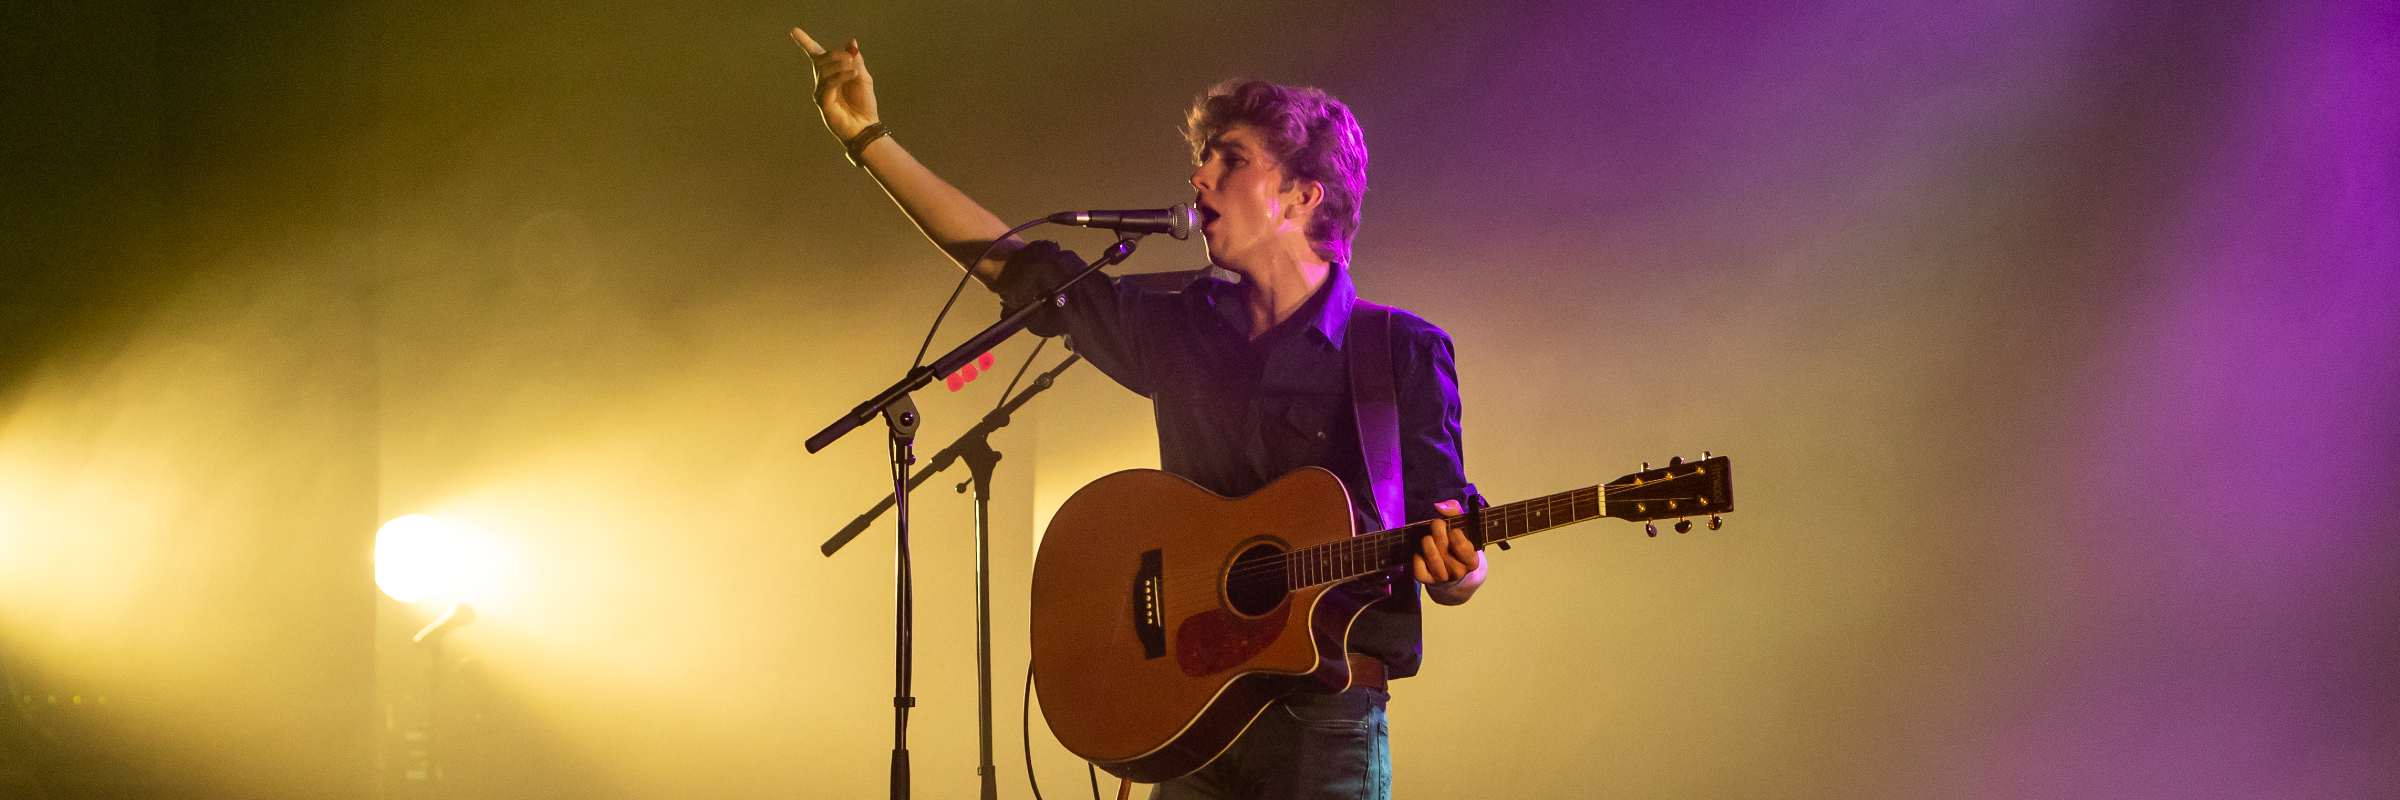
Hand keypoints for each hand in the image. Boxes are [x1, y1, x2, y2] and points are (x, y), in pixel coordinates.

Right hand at [790, 26, 878, 141]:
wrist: (866, 127)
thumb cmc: (864, 105)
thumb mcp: (863, 78)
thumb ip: (856, 61)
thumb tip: (851, 43)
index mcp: (830, 74)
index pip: (815, 56)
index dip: (805, 42)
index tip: (794, 30)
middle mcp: (822, 82)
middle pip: (820, 60)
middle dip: (835, 54)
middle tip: (851, 58)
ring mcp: (821, 93)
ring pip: (824, 70)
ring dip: (841, 65)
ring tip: (855, 70)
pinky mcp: (823, 103)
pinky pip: (829, 83)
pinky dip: (842, 75)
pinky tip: (853, 74)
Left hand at [1413, 499, 1486, 604]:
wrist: (1454, 573)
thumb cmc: (1458, 546)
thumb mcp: (1463, 528)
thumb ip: (1455, 512)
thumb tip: (1439, 505)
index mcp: (1472, 561)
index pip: (1461, 545)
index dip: (1454, 532)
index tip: (1453, 530)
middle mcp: (1459, 572)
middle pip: (1443, 547)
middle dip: (1437, 531)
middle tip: (1436, 526)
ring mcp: (1443, 578)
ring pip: (1431, 558)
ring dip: (1427, 543)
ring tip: (1428, 538)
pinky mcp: (1428, 581)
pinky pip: (1419, 570)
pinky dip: (1417, 558)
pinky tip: (1420, 552)